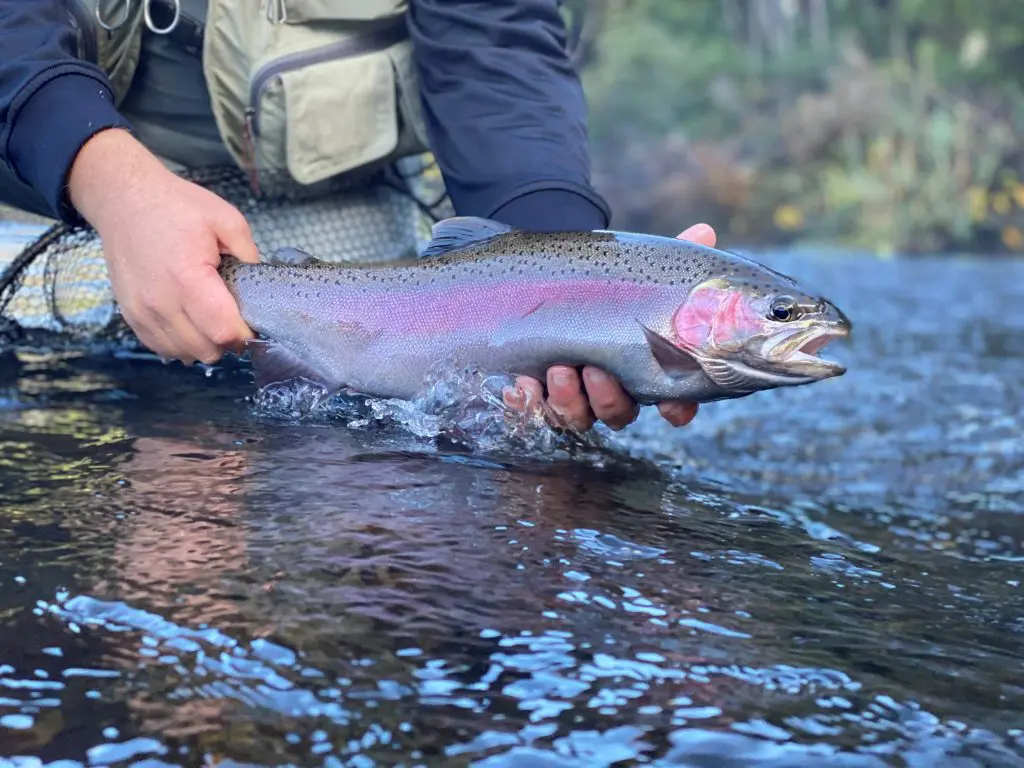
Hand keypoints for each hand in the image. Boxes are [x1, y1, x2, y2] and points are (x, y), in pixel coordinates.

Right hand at [67, 128, 258, 364]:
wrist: (123, 199)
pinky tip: (190, 322)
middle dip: (227, 341)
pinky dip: (181, 343)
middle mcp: (160, 302)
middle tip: (233, 318)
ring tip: (210, 318)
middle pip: (206, 350)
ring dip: (204, 344)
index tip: (252, 322)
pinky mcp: (130, 316)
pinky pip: (162, 348)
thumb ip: (249, 255)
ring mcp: (142, 312)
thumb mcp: (226, 219)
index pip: (223, 331)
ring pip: (184, 354)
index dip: (245, 333)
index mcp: (187, 278)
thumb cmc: (175, 206)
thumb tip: (261, 285)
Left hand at [504, 222, 717, 431]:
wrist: (561, 289)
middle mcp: (615, 393)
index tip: (671, 403)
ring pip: (578, 417)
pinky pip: (535, 414)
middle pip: (619, 413)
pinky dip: (529, 405)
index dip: (676, 409)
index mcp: (648, 372)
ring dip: (569, 400)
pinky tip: (522, 386)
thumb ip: (672, 259)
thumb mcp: (640, 273)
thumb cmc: (613, 289)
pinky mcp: (540, 398)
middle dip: (608, 398)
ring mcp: (577, 400)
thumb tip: (704, 232)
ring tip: (557, 370)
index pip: (675, 405)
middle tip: (595, 372)